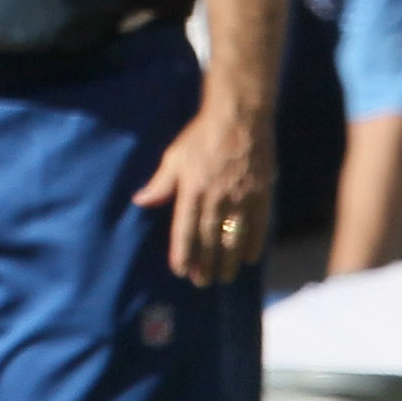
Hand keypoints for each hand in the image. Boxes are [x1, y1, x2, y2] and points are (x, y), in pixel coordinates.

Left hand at [132, 98, 271, 286]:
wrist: (240, 118)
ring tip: (223, 277)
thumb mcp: (174, 157)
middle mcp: (216, 198)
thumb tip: (140, 201)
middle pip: (209, 239)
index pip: (185, 230)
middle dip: (205, 263)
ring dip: (227, 259)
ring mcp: (241, 197)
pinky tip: (248, 258)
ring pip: (233, 236)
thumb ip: (160, 184)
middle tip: (202, 282)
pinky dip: (253, 243)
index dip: (183, 253)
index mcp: (191, 191)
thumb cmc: (201, 136)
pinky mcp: (261, 193)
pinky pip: (258, 224)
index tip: (180, 271)